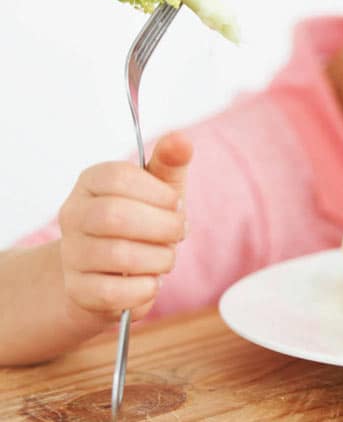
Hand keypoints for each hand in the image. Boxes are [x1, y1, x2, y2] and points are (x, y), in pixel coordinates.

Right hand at [58, 132, 192, 323]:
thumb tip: (181, 140)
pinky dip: (145, 288)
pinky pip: (114, 292)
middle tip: (178, 232)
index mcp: (91, 182)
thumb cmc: (142, 223)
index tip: (175, 204)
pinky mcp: (78, 290)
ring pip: (118, 256)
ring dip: (159, 259)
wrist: (111, 274)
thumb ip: (170, 162)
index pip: (118, 177)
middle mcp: (73, 215)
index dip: (158, 193)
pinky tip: (150, 281)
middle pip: (115, 216)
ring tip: (165, 257)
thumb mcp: (160, 189)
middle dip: (163, 227)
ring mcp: (71, 254)